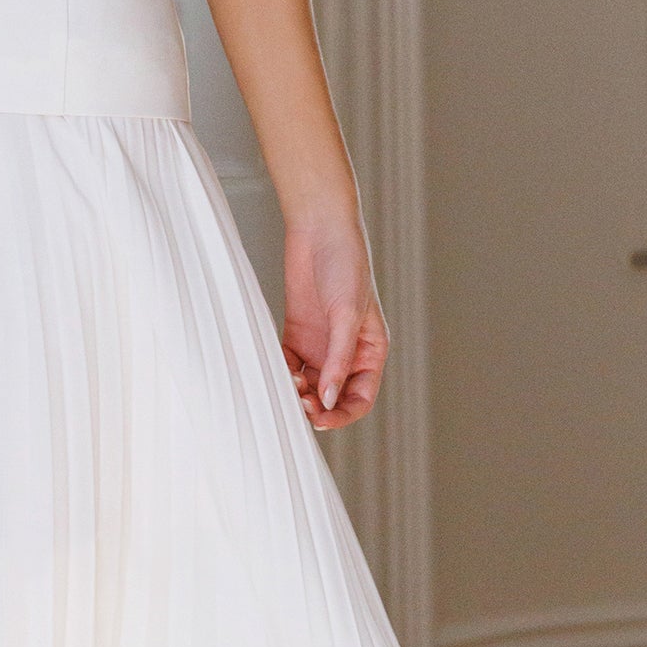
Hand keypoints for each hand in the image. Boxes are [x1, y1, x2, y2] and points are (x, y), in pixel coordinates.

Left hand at [281, 218, 389, 431]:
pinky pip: (288, 365)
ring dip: (297, 391)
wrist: (320, 229)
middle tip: (298, 401)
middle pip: (331, 397)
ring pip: (308, 384)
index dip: (342, 415)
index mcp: (370, 351)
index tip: (320, 418)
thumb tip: (330, 400)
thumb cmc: (346, 266)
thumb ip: (339, 359)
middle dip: (316, 405)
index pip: (359, 398)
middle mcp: (346, 352)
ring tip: (288, 382)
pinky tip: (275, 369)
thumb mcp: (347, 315)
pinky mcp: (297, 333)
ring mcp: (320, 344)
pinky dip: (281, 372)